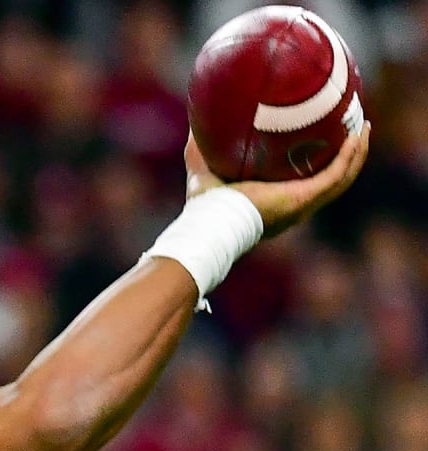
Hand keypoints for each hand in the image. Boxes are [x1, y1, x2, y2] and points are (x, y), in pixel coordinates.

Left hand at [184, 121, 370, 237]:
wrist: (211, 222)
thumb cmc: (204, 203)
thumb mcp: (203, 168)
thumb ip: (200, 147)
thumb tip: (196, 120)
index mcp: (275, 201)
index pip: (303, 182)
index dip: (316, 162)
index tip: (323, 140)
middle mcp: (294, 205)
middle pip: (330, 179)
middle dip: (345, 155)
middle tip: (353, 129)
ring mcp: (303, 203)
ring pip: (341, 176)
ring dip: (355, 152)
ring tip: (363, 127)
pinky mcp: (305, 198)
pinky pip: (337, 174)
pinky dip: (349, 156)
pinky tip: (356, 135)